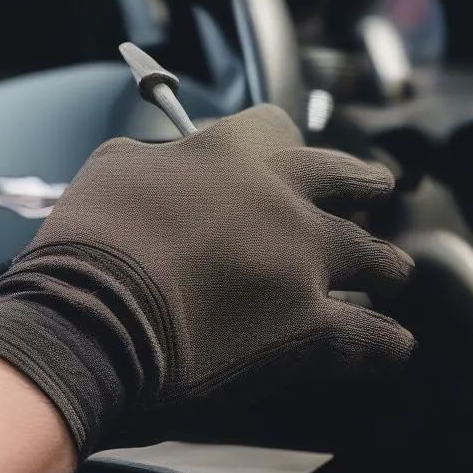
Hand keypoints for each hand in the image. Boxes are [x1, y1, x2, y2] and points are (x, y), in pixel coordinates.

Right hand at [0, 105, 414, 454]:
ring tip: (387, 278)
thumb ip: (161, 155)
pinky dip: (385, 345)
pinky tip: (391, 347)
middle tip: (372, 195)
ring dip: (383, 269)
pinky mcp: (312, 330)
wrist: (81, 327)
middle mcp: (283, 198)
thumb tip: (175, 153)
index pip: (277, 125)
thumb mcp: (116, 169)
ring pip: (378, 259)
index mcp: (232, 152)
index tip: (282, 156)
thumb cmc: (85, 247)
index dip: (282, 142)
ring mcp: (305, 263)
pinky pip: (375, 339)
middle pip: (352, 180)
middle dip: (364, 188)